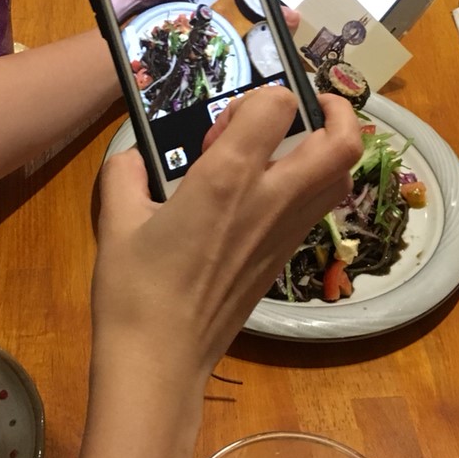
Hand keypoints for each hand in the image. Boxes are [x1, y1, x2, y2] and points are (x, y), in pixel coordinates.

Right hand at [92, 90, 359, 384]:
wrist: (161, 360)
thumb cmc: (135, 289)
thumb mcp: (116, 219)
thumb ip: (126, 173)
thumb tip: (135, 159)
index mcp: (228, 178)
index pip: (277, 106)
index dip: (259, 97)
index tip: (229, 120)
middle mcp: (271, 198)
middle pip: (342, 142)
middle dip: (336, 110)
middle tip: (307, 106)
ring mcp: (287, 231)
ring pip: (341, 176)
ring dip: (330, 148)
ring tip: (294, 144)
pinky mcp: (287, 258)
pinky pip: (318, 206)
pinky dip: (313, 183)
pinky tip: (271, 190)